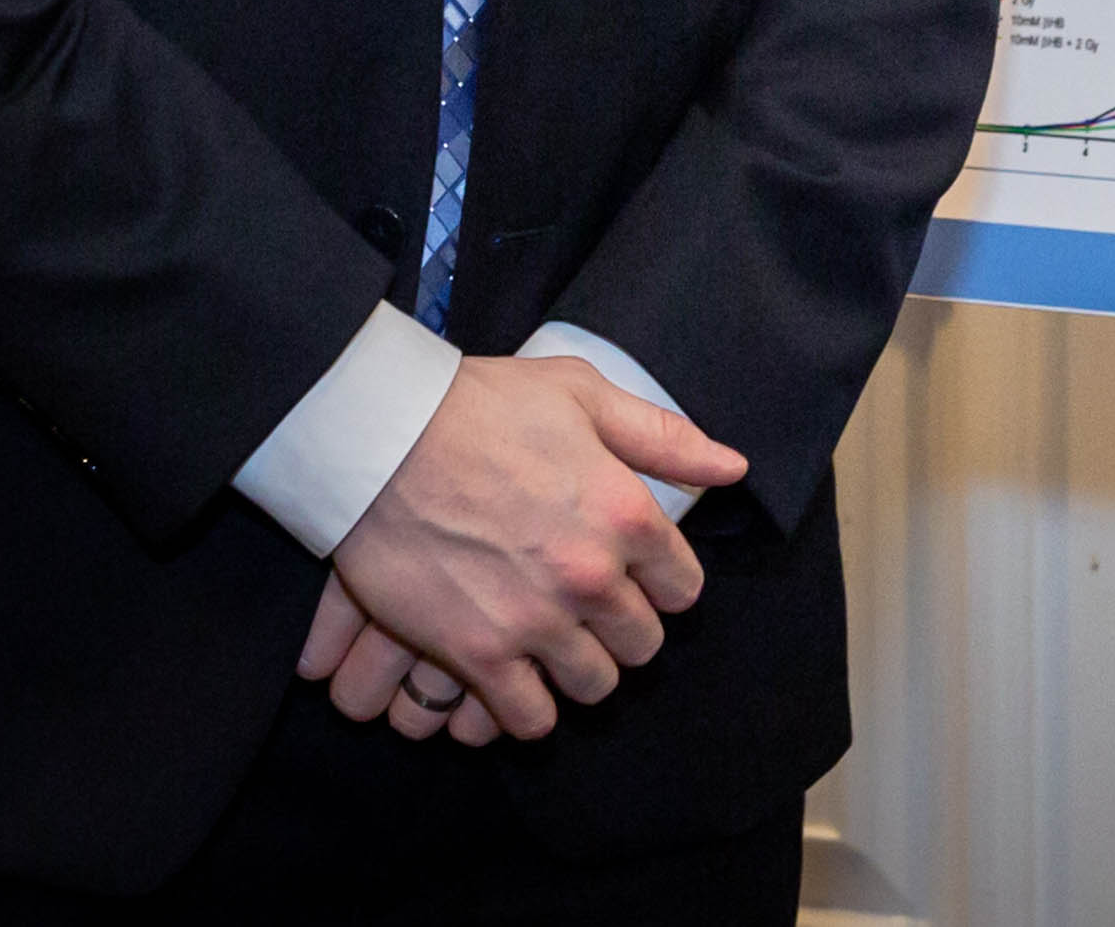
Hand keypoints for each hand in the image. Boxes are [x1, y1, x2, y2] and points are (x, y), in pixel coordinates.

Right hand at [301, 353, 746, 740]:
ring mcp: (536, 621)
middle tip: (593, 617)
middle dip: (623, 632)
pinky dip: (528, 710)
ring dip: (579, 672)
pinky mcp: (477, 654)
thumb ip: (663, 439)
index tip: (638, 579)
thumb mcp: (584, 396)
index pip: (683, 587)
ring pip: (593, 686)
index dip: (662, 585)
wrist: (383, 438)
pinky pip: (528, 718)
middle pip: (642, 645)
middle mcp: (593, 576)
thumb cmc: (483, 406)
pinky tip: (516, 683)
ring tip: (556, 649)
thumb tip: (732, 467)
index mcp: (628, 514)